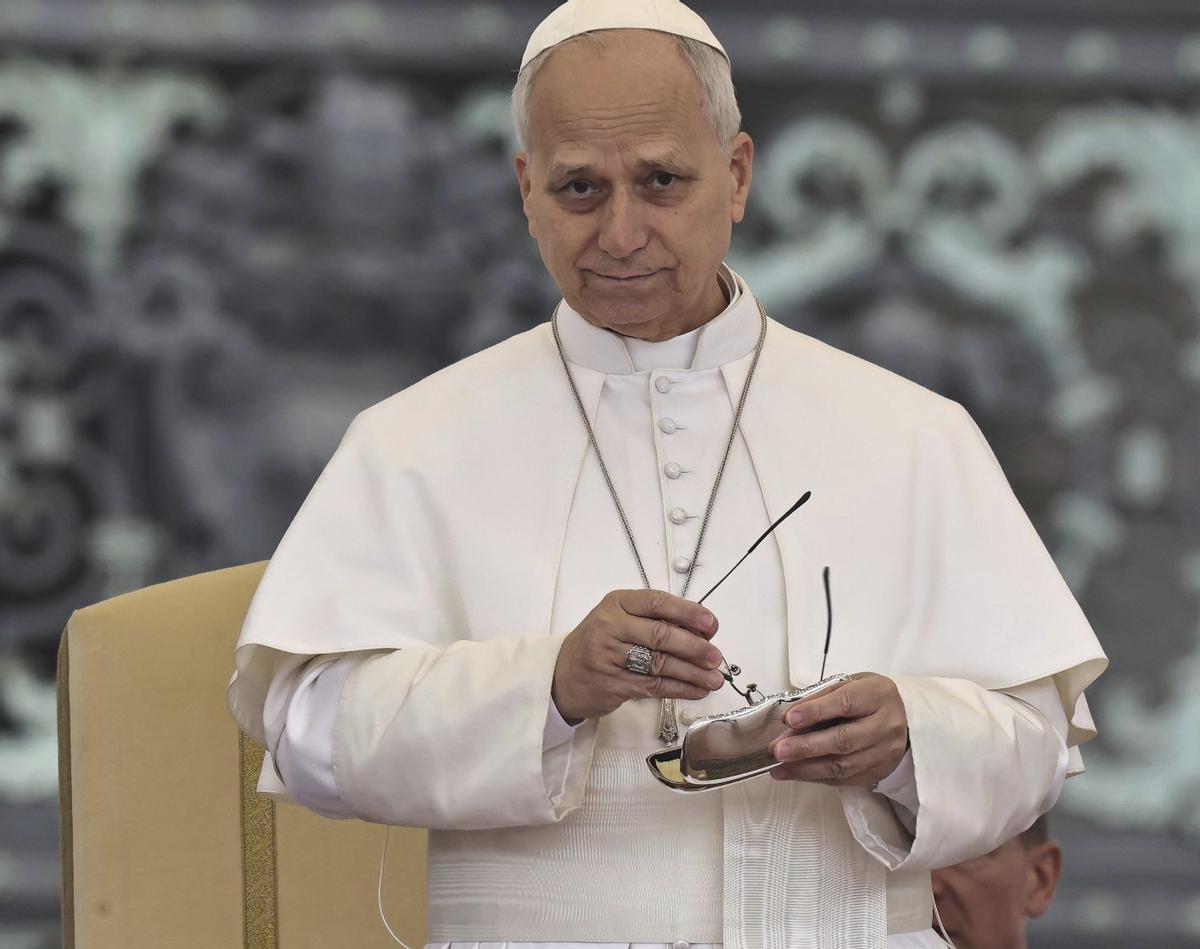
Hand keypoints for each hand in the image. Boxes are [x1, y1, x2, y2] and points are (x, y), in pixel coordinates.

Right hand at [551, 589, 724, 722]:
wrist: (562, 674)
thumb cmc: (599, 642)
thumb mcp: (620, 619)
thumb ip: (654, 620)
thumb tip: (701, 631)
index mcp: (617, 604)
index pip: (656, 602)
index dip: (687, 612)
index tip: (710, 623)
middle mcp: (610, 626)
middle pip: (660, 635)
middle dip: (694, 647)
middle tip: (715, 656)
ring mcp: (609, 656)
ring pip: (659, 664)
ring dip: (692, 673)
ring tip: (713, 678)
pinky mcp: (613, 683)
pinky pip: (653, 686)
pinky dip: (679, 688)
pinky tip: (696, 689)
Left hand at [767, 673, 908, 786]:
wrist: (903, 717)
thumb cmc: (867, 697)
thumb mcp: (847, 685)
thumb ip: (819, 699)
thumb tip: (788, 719)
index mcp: (877, 695)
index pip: (845, 703)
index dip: (816, 711)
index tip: (789, 719)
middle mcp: (886, 725)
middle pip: (844, 740)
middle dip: (806, 747)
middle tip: (778, 751)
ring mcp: (885, 752)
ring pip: (843, 766)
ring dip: (806, 769)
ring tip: (779, 768)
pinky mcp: (880, 772)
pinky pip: (845, 779)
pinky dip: (817, 777)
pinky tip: (797, 773)